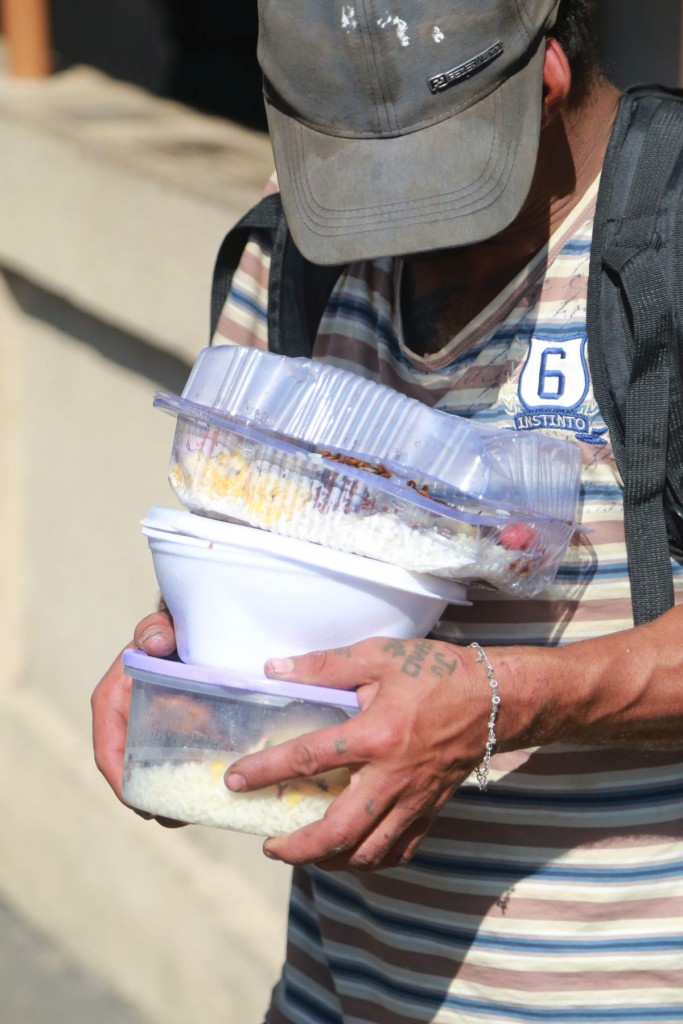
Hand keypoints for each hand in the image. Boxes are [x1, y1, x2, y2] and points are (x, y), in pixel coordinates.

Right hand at [91, 608, 183, 826]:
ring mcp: (148, 732)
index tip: (140, 805)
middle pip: (130, 770)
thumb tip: (155, 644)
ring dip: (170, 795)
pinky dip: (189, 777)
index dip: (120, 780)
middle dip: (148, 798)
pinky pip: (176, 761)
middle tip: (175, 818)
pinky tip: (212, 790)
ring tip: (194, 814)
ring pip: (154, 771)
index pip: (108, 749)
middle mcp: (126, 723)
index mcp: (112, 702)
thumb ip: (155, 631)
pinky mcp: (172, 735)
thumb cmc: (169, 632)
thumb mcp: (160, 630)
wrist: (188, 631)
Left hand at [225, 638, 493, 869]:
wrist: (496, 698)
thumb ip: (325, 665)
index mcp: (375, 736)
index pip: (308, 760)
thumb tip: (273, 669)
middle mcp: (392, 777)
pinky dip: (372, 860)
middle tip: (269, 845)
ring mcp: (414, 800)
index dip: (265, 772)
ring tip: (304, 852)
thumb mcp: (380, 656)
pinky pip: (400, 850)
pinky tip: (353, 852)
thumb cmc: (437, 672)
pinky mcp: (431, 809)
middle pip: (338, 832)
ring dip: (330, 861)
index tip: (235, 781)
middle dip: (297, 848)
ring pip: (368, 851)